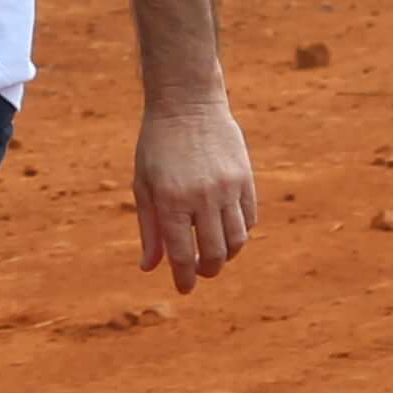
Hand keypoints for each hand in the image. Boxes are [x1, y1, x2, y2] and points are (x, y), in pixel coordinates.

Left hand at [132, 99, 257, 295]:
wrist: (187, 103)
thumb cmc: (157, 146)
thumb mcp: (143, 185)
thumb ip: (149, 228)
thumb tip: (150, 267)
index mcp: (171, 200)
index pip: (181, 254)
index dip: (183, 278)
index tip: (184, 288)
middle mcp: (202, 197)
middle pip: (213, 253)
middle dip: (207, 271)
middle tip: (200, 272)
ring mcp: (227, 187)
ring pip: (237, 240)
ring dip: (226, 255)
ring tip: (215, 255)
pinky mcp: (245, 178)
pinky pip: (249, 218)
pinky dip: (241, 232)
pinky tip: (228, 231)